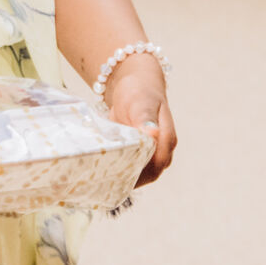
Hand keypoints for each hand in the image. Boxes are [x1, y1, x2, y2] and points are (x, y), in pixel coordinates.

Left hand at [105, 57, 176, 186]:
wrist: (136, 86)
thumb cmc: (140, 91)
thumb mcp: (141, 101)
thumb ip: (146, 117)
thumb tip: (153, 133)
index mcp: (166, 139)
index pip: (156, 165)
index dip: (139, 173)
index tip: (116, 173)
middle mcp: (161, 151)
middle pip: (147, 174)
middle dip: (127, 178)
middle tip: (102, 177)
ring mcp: (151, 155)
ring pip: (138, 174)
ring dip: (121, 175)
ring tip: (99, 176)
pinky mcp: (138, 155)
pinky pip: (129, 167)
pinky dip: (117, 169)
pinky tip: (101, 168)